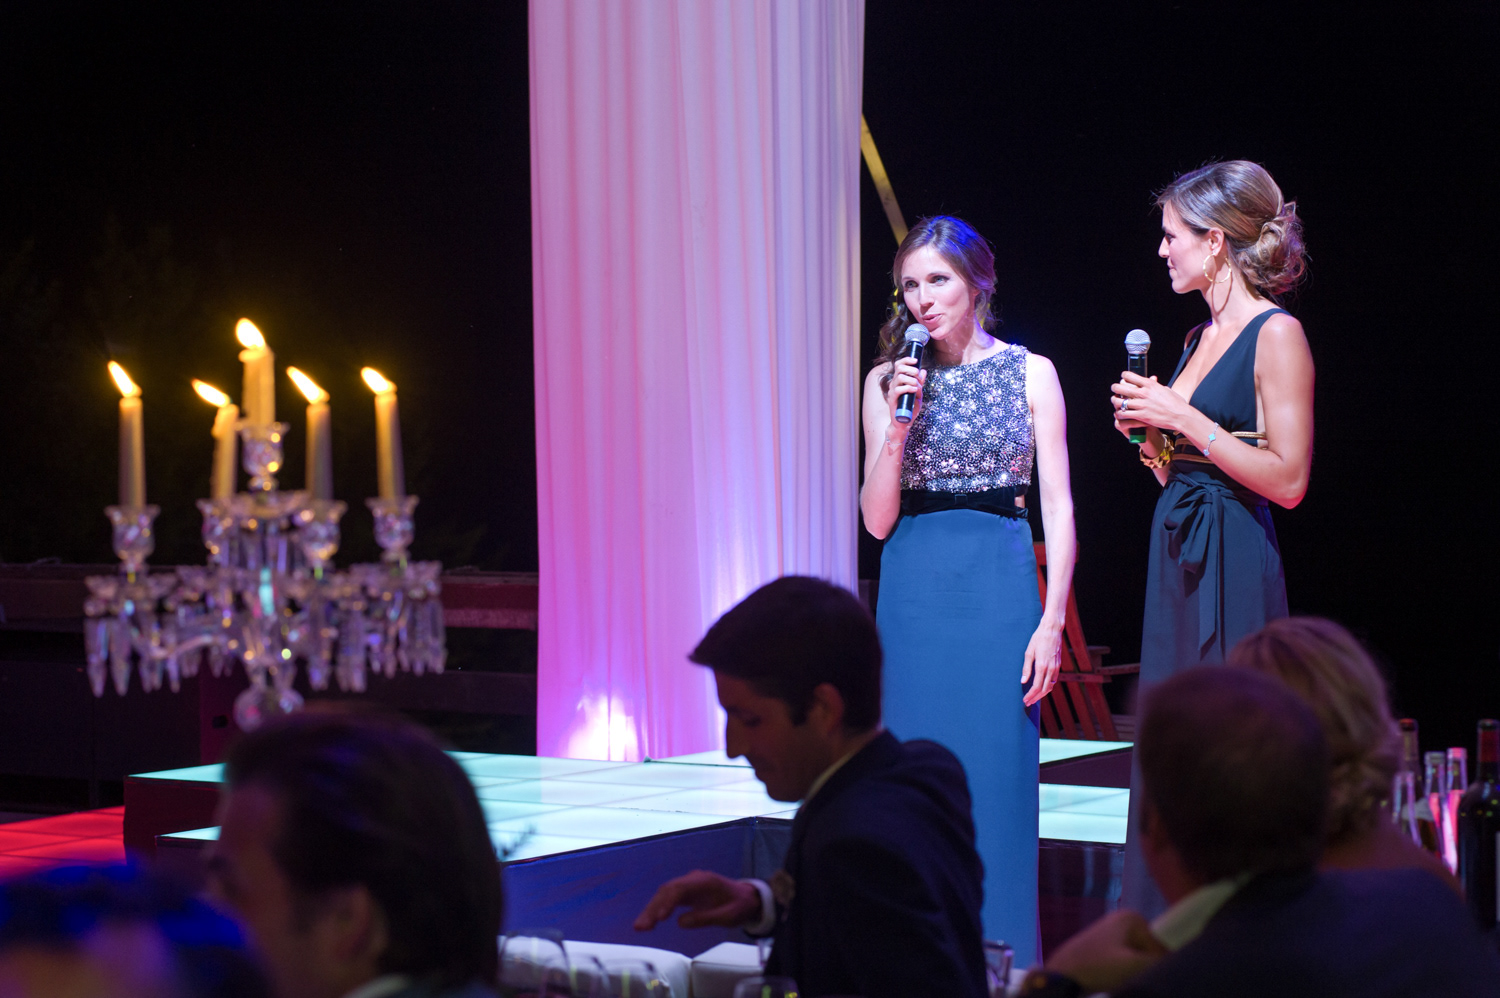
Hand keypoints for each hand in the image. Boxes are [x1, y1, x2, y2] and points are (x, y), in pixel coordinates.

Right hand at [633, 870, 760, 930]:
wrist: (747, 898)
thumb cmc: (739, 906)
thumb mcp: (727, 916)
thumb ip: (705, 918)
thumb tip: (680, 922)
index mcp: (704, 882)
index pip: (680, 888)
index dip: (667, 902)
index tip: (658, 917)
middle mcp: (693, 879)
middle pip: (667, 890)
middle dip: (652, 908)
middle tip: (641, 927)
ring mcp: (688, 884)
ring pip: (665, 893)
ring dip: (651, 909)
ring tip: (640, 927)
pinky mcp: (686, 891)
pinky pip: (668, 898)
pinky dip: (658, 908)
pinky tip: (649, 921)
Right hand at [884, 356, 927, 429]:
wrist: (904, 422)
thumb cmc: (911, 408)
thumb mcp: (918, 393)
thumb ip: (920, 383)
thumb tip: (924, 371)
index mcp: (899, 380)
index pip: (899, 365)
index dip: (906, 360)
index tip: (916, 360)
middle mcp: (894, 384)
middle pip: (899, 368)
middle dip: (911, 369)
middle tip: (917, 375)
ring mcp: (892, 391)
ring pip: (899, 377)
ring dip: (911, 379)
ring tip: (917, 386)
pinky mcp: (892, 399)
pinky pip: (898, 389)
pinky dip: (907, 388)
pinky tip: (914, 390)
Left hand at [1021, 620, 1062, 706]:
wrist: (1052, 630)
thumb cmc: (1038, 639)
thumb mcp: (1029, 652)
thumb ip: (1026, 668)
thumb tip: (1023, 681)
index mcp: (1042, 666)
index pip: (1036, 687)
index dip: (1030, 695)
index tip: (1025, 700)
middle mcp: (1051, 669)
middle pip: (1044, 690)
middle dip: (1035, 698)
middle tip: (1028, 703)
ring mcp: (1056, 667)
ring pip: (1050, 686)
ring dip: (1042, 694)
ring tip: (1034, 698)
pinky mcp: (1058, 665)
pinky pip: (1054, 680)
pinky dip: (1048, 687)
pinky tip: (1042, 688)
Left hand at [1045, 909, 1167, 993]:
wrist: (1061, 976)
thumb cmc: (1098, 967)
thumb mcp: (1135, 966)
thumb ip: (1160, 965)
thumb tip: (1176, 967)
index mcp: (1132, 918)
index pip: (1161, 949)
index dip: (1157, 969)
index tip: (1142, 978)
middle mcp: (1122, 920)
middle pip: (1148, 953)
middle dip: (1144, 970)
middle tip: (1129, 980)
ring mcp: (1110, 933)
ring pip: (1136, 960)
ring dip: (1133, 974)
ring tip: (1120, 981)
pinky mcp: (1101, 947)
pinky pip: (1123, 962)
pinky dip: (1122, 974)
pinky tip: (1112, 981)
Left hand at [1111, 371, 1190, 434]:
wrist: (1180, 416)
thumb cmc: (1176, 403)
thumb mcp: (1166, 390)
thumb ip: (1157, 385)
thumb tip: (1153, 381)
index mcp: (1150, 384)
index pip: (1130, 376)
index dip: (1124, 376)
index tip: (1122, 377)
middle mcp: (1144, 393)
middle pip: (1121, 388)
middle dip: (1115, 387)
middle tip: (1114, 388)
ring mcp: (1142, 405)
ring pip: (1120, 402)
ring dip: (1115, 401)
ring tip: (1115, 401)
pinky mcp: (1141, 416)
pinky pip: (1124, 414)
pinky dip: (1120, 413)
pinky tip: (1119, 413)